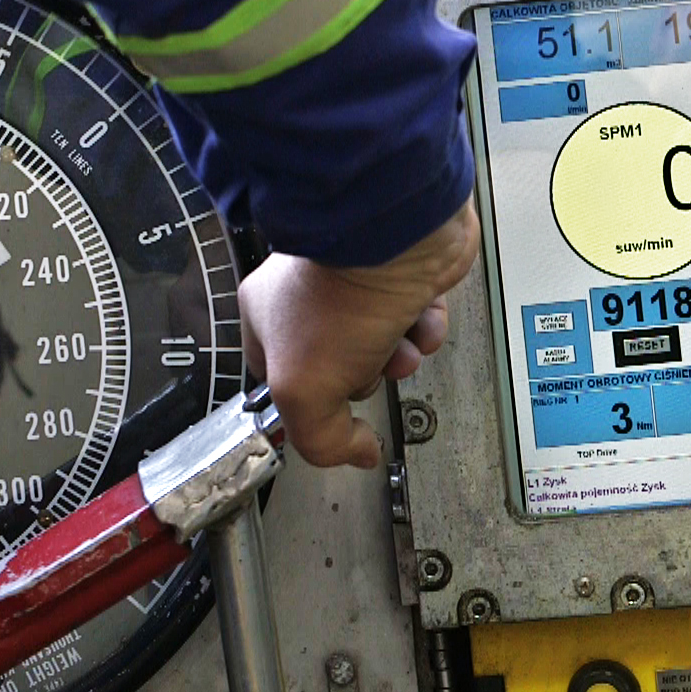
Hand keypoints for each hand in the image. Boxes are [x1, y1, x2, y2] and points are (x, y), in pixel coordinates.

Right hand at [239, 199, 478, 468]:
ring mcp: (356, 280)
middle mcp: (308, 295)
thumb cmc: (341, 297)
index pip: (281, 380)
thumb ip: (321, 439)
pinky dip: (424, 325)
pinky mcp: (400, 272)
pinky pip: (414, 316)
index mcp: (267, 316)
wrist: (401, 238)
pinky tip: (421, 318)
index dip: (309, 401)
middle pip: (339, 366)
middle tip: (367, 362)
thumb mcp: (307, 390)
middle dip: (363, 373)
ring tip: (401, 341)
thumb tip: (357, 453)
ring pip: (381, 344)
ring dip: (399, 353)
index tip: (330, 409)